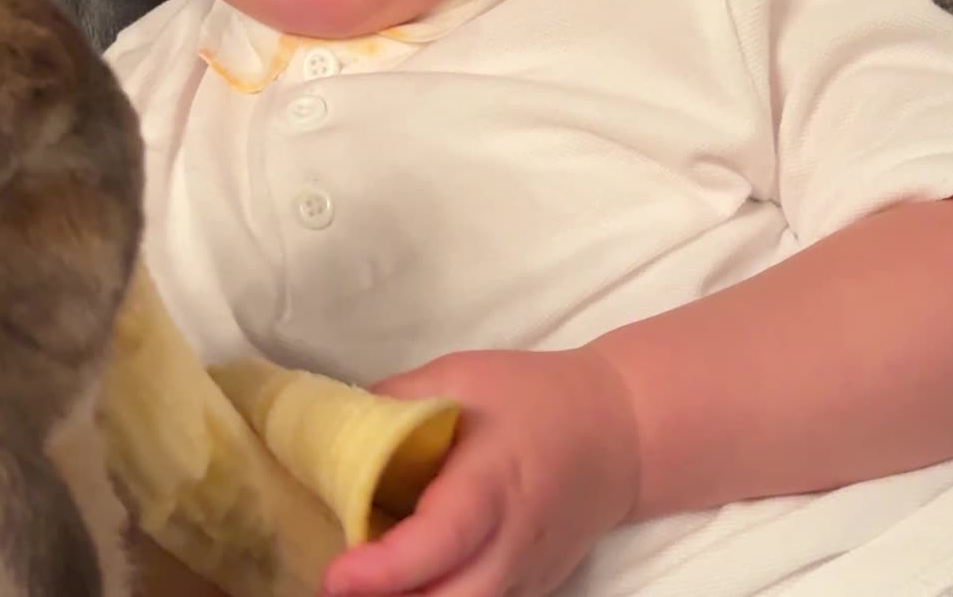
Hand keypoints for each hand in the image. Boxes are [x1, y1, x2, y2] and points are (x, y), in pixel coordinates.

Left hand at [318, 347, 640, 596]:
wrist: (621, 432)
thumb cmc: (536, 398)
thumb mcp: (460, 376)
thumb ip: (393, 404)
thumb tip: (331, 429)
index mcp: (494, 483)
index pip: (442, 540)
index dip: (387, 568)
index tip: (336, 575)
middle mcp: (514, 543)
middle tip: (337, 584)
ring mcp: (527, 577)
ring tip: (365, 584)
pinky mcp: (529, 591)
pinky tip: (404, 584)